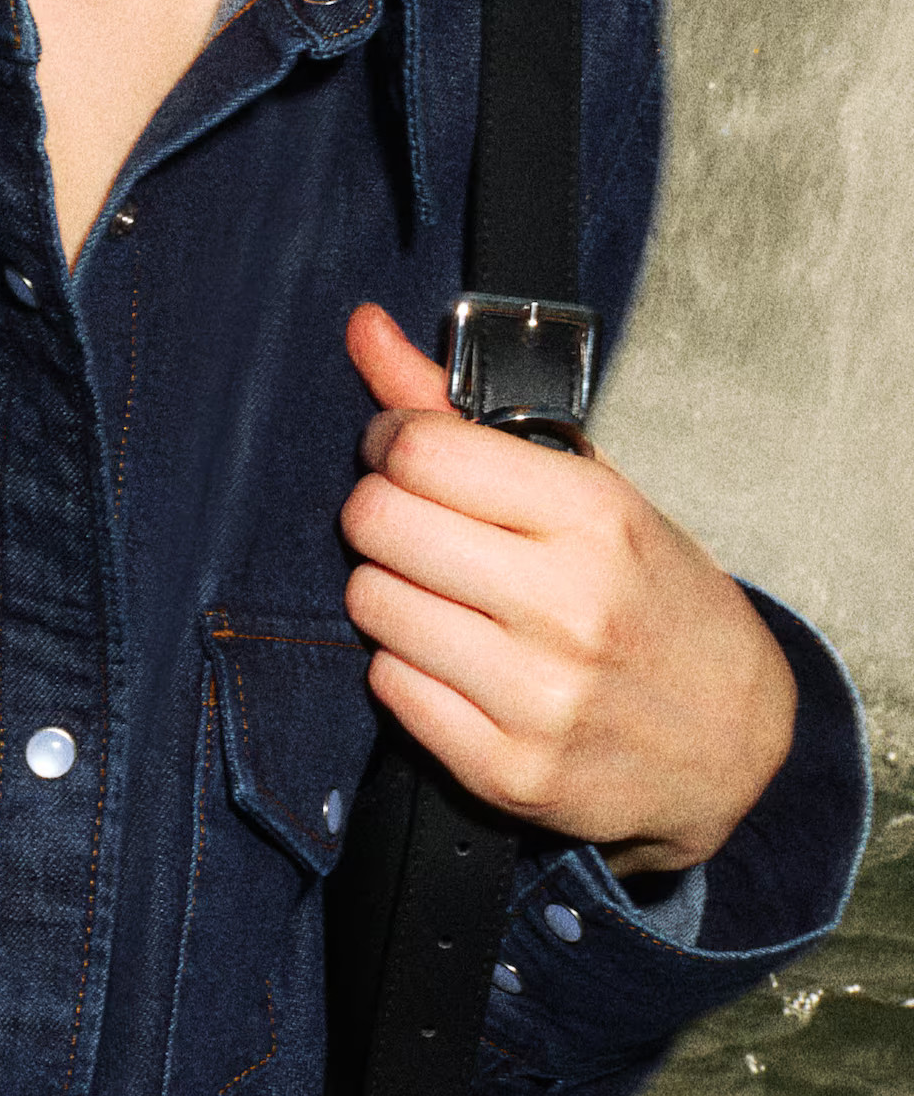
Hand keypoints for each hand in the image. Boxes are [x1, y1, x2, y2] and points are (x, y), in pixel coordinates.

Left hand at [339, 304, 796, 875]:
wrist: (732, 742)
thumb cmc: (653, 597)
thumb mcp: (586, 487)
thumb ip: (460, 407)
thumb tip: (363, 325)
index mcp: (593, 517)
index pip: (420, 449)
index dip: (389, 441)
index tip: (403, 452)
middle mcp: (567, 605)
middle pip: (377, 521)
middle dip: (380, 511)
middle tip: (416, 524)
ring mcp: (537, 695)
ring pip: (369, 603)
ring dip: (388, 589)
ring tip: (442, 593)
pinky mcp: (508, 770)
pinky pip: (387, 686)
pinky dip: (404, 664)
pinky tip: (454, 658)